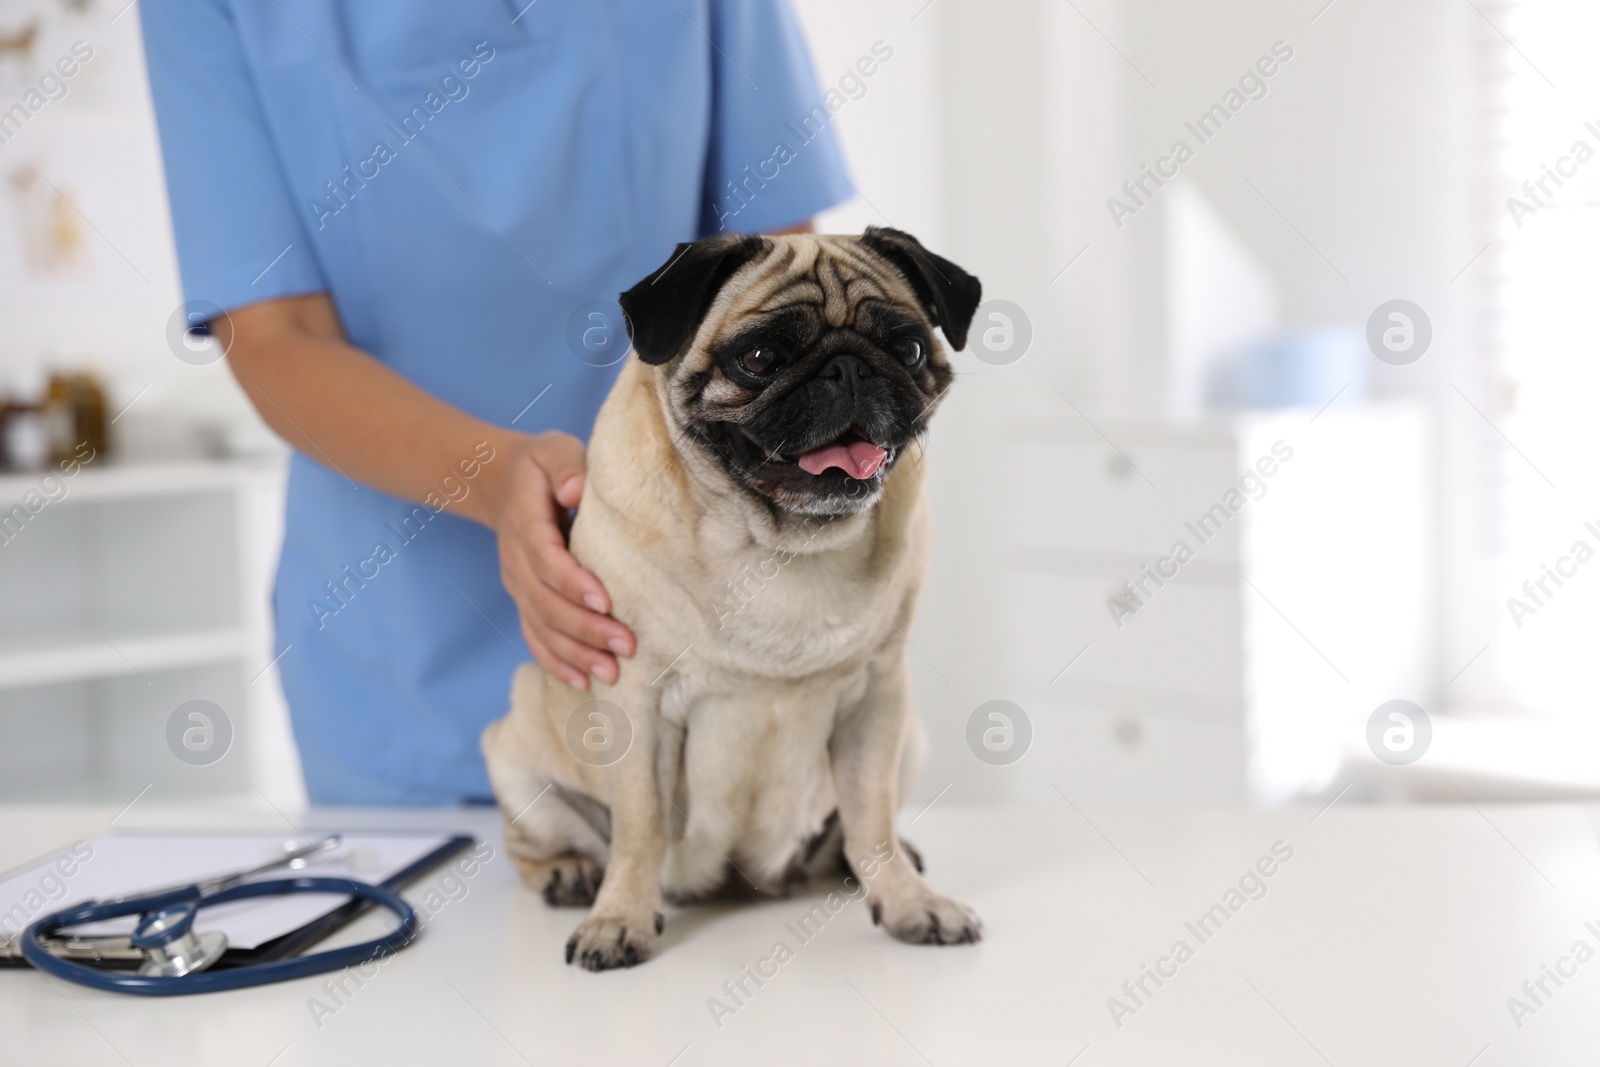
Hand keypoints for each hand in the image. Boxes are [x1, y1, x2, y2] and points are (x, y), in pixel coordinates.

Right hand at [490, 433, 635, 689]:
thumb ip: (567, 466)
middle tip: (626, 645)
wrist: (499, 483)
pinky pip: (535, 637)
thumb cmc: (541, 466)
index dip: (574, 583)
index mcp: (525, 524)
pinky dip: (556, 662)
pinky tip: (583, 683)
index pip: (547, 560)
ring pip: (541, 627)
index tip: (606, 601)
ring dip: (576, 653)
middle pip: (547, 603)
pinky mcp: (524, 600)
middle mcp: (517, 561)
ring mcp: (518, 586)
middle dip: (586, 628)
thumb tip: (577, 490)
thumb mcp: (553, 450)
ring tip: (612, 673)